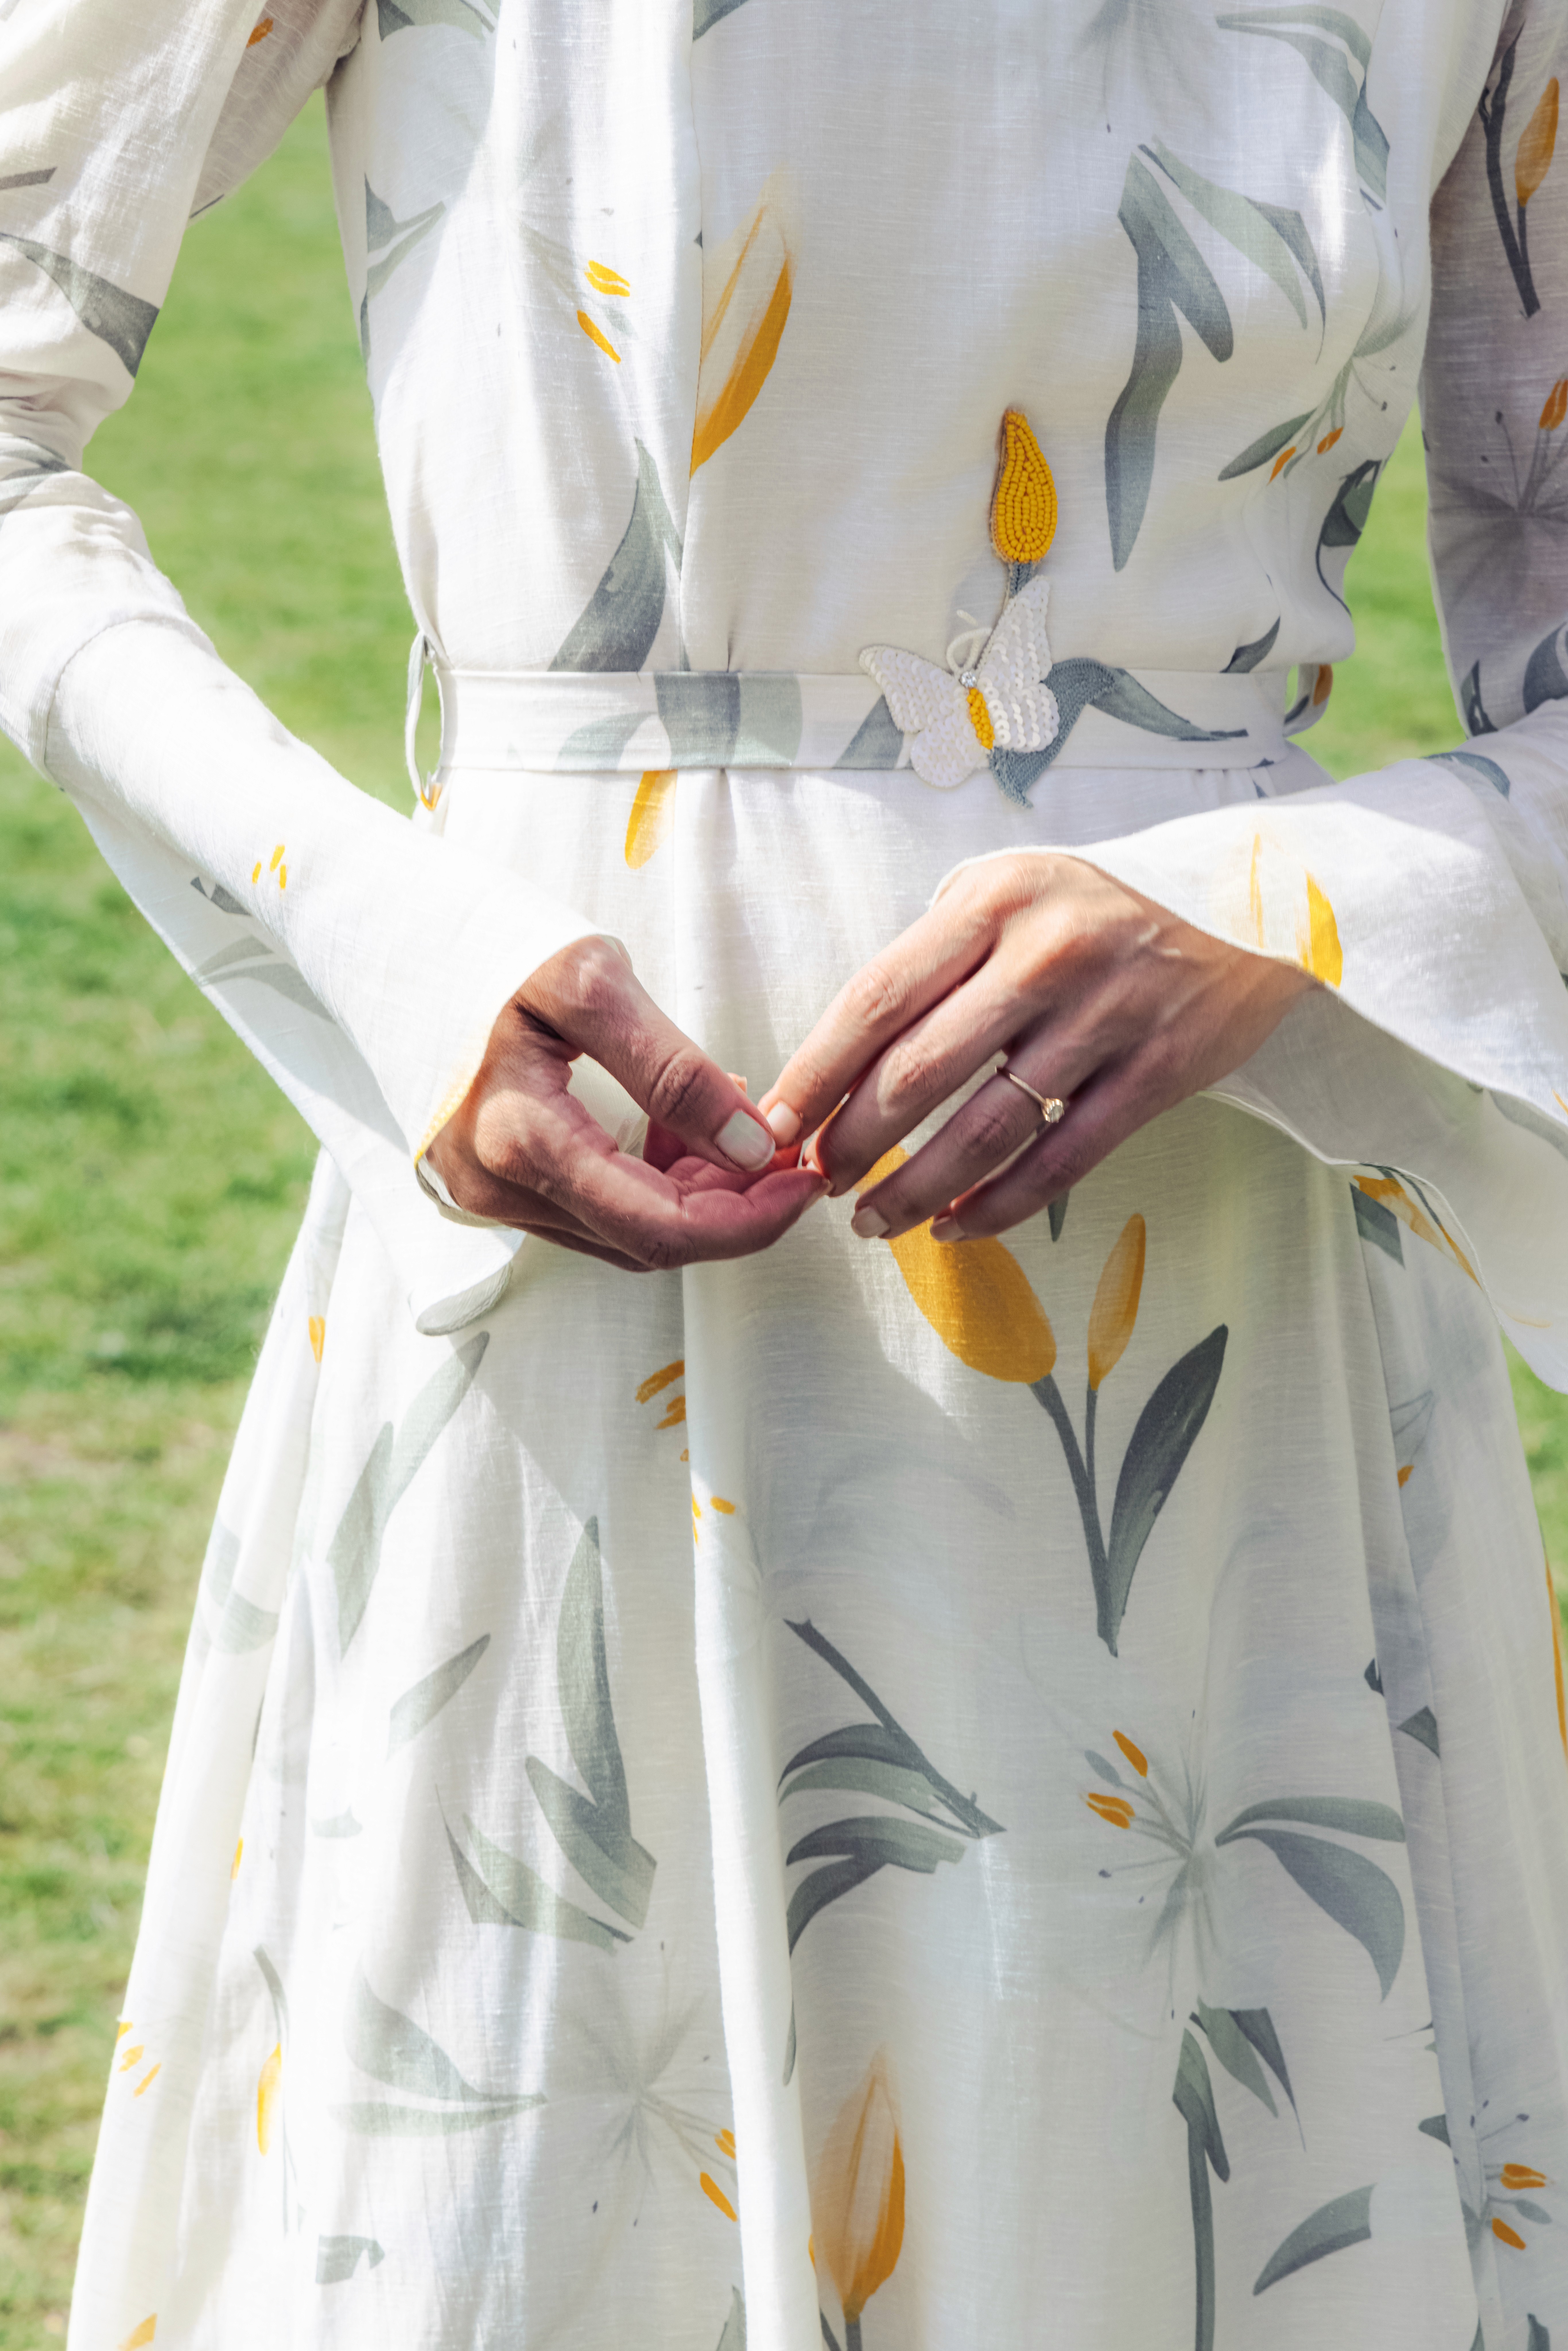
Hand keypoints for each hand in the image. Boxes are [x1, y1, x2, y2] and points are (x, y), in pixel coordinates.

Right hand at [426, 936, 823, 1270]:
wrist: (384, 937)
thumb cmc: (480, 942)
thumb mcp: (590, 981)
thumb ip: (674, 1070)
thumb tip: (752, 1146)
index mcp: (520, 1143)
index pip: (663, 1229)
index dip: (751, 1219)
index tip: (806, 1176)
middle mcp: (497, 1190)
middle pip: (649, 1243)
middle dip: (734, 1208)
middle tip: (787, 1151)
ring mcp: (488, 1194)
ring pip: (624, 1233)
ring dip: (697, 1196)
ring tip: (736, 1124)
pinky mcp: (491, 1183)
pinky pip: (593, 1210)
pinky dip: (653, 1183)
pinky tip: (682, 1129)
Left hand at [759, 852, 1312, 1242]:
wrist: (1243, 910)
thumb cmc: (1088, 912)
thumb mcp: (1005, 895)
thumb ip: (930, 962)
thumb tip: (838, 1065)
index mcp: (993, 901)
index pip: (877, 1000)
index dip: (816, 1076)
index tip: (774, 1129)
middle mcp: (1047, 953)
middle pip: (922, 1071)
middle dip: (854, 1143)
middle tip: (818, 1183)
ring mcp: (1109, 1013)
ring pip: (990, 1129)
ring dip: (918, 1189)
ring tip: (873, 1222)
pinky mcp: (1160, 1070)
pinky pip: (1064, 1159)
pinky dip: (1001, 1206)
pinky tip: (955, 1229)